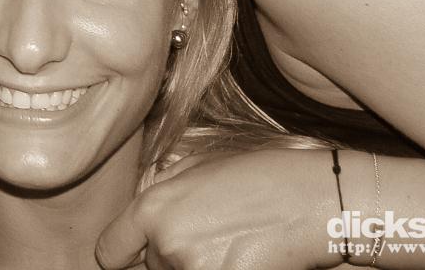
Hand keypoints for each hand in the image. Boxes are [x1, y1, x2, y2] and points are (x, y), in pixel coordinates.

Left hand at [96, 149, 342, 269]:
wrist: (315, 200)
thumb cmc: (260, 176)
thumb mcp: (198, 166)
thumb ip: (161, 192)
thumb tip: (141, 216)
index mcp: (153, 208)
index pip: (110, 251)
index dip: (123, 253)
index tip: (133, 254)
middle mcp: (167, 244)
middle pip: (152, 267)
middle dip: (171, 256)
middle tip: (209, 235)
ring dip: (196, 266)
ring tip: (230, 244)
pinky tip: (245, 256)